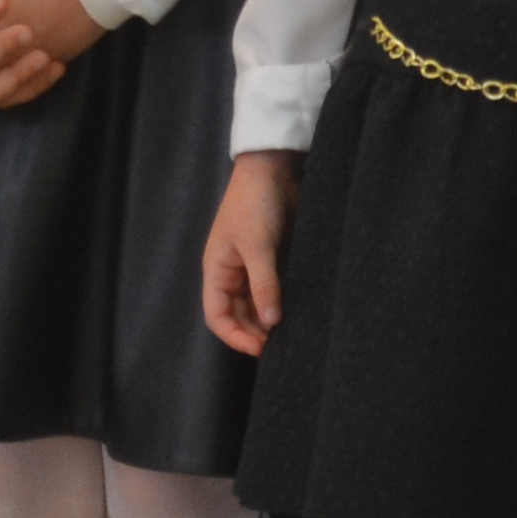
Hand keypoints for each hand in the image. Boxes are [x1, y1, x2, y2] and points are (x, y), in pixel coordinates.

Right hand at [201, 152, 300, 356]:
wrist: (273, 168)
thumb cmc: (255, 204)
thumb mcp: (258, 246)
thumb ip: (264, 285)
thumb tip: (271, 323)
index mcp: (217, 270)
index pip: (217, 316)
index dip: (234, 337)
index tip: (260, 349)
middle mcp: (232, 273)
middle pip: (238, 315)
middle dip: (256, 333)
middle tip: (283, 346)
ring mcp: (253, 267)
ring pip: (258, 305)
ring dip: (270, 321)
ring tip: (293, 333)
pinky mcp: (273, 259)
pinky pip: (274, 290)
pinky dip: (282, 304)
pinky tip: (299, 313)